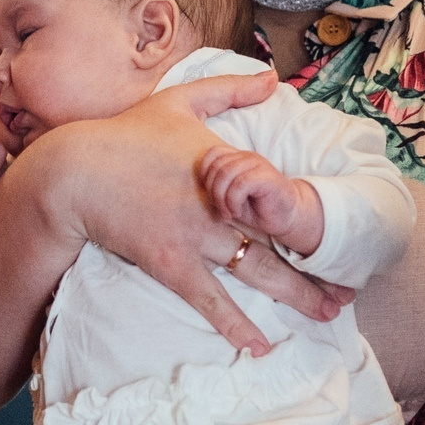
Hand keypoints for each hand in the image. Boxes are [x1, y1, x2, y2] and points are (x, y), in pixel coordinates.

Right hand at [43, 75, 347, 355]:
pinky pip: (211, 300)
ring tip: (326, 313)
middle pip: (283, 239)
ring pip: (259, 271)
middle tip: (348, 291)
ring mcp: (198, 236)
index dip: (314, 217)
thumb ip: (229, 89)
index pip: (283, 195)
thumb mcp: (180, 101)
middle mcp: (222, 204)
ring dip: (296, 295)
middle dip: (319, 266)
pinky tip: (260, 346)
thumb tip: (272, 78)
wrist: (76, 170)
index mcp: (229, 167)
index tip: (343, 237)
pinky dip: (236, 325)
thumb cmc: (124, 134)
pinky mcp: (172, 263)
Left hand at [198, 146, 325, 257]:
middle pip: (216, 166)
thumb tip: (194, 188)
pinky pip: (240, 184)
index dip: (205, 174)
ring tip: (229, 212)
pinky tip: (238, 211)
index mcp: (237, 159)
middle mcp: (247, 157)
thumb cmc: (256, 208)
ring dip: (222, 198)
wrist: (287, 217)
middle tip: (221, 210)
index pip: (212, 153)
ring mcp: (258, 164)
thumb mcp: (229, 197)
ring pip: (226, 174)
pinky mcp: (267, 176)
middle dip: (212, 191)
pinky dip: (233, 201)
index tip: (210, 196)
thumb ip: (215, 186)